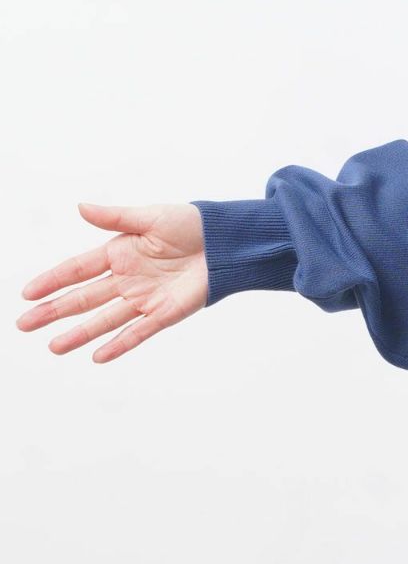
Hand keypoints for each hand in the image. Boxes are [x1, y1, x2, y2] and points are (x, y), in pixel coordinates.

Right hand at [16, 202, 208, 362]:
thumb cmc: (191, 225)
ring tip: (53, 347)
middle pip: (83, 299)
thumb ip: (115, 218)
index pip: (77, 270)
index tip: (26, 293)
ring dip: (79, 333)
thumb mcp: (150, 217)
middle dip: (54, 312)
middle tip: (24, 325)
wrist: (226, 243)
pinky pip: (137, 332)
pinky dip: (118, 344)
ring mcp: (143, 299)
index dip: (52, 281)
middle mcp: (126, 279)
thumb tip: (80, 207)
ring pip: (104, 320)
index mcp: (118, 253)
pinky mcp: (164, 313)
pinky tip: (97, 356)